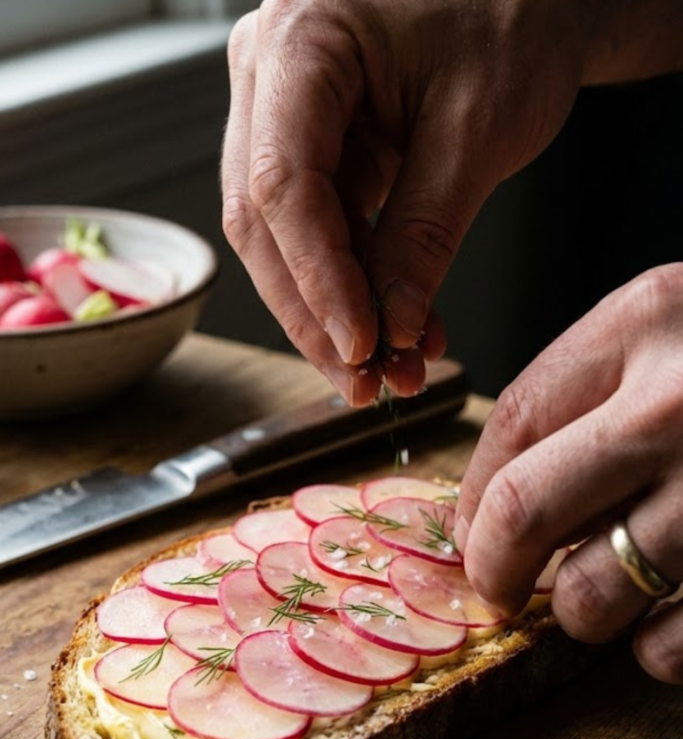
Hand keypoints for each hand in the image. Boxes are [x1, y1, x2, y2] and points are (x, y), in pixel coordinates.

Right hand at [221, 0, 587, 402]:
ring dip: (338, 310)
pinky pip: (325, 226)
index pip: (283, 185)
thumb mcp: (478, 127)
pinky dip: (360, 282)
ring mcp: (287, 108)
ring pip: (286, 236)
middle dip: (316, 314)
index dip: (318, 281)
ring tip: (392, 366)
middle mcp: (272, 72)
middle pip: (266, 221)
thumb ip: (426, 232)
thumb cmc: (513, 11)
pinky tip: (399, 325)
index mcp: (301, 39)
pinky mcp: (318, 141)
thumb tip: (392, 324)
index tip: (359, 346)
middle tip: (364, 382)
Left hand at [455, 264, 682, 682]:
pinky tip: (671, 623)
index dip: (471, 494)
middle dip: (493, 569)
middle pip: (523, 512)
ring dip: (584, 612)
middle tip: (498, 589)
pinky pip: (672, 648)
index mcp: (650, 318)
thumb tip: (495, 504)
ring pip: (592, 594)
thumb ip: (601, 389)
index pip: (511, 421)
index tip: (467, 533)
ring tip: (610, 593)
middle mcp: (680, 401)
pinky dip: (658, 651)